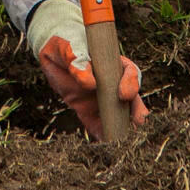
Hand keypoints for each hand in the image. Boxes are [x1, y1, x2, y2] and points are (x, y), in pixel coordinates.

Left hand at [30, 0, 148, 140]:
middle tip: (138, 123)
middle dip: (136, 111)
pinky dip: (102, 136)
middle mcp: (112, 83)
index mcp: (113, 63)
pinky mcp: (88, 111)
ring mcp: (101, 99)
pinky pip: (98, 125)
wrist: (52, 52)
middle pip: (131, 98)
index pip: (129, 73)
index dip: (130, 84)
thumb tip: (89, 82)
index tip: (123, 94)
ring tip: (125, 141)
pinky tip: (104, 147)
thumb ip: (78, 60)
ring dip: (123, 128)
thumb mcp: (69, 47)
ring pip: (118, 115)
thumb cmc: (65, 42)